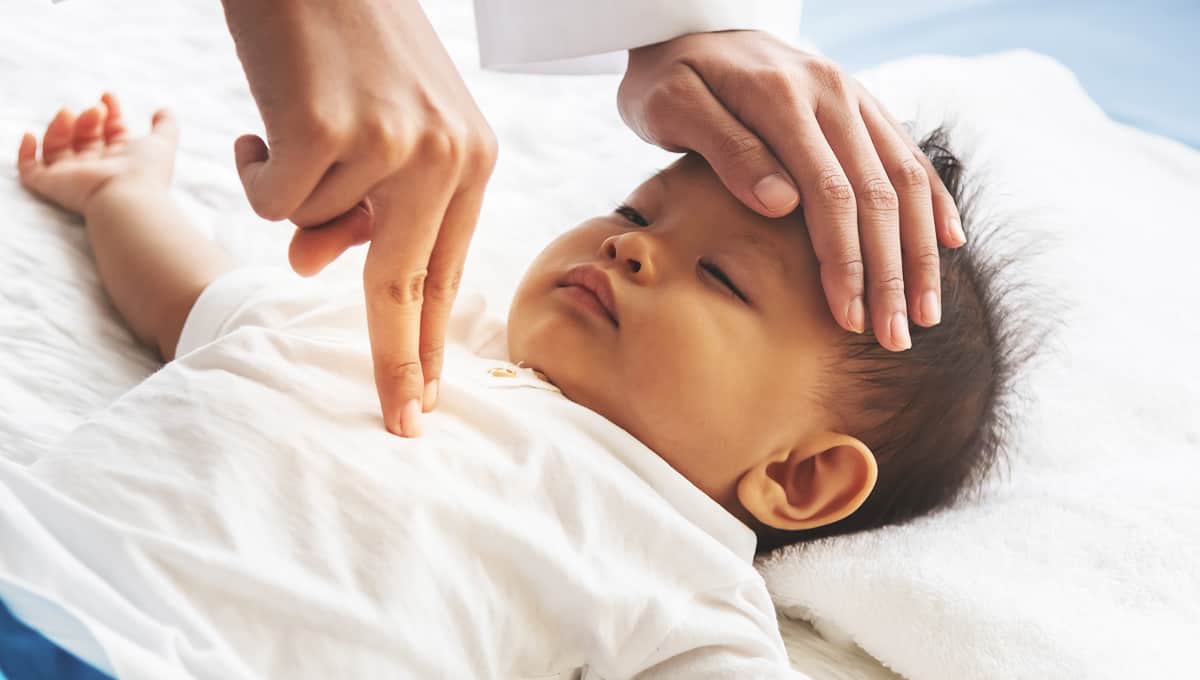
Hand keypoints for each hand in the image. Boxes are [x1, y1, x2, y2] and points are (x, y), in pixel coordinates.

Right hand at [17, 92, 177, 214]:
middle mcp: (96, 168)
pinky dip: (25, 152)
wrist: (126, 197)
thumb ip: (165, 125)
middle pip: (83, 136)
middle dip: (88, 118)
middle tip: (97, 110)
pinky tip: (30, 135)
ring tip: (69, 113)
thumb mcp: (162, 142)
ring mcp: (72, 177)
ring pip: (56, 147)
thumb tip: (165, 108)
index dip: (109, 112)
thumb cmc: (145, 172)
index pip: (109, 131)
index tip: (108, 96)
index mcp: (120, 159)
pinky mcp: (52, 185)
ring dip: (59, 127)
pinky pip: (30, 170)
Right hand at [221, 0, 497, 435]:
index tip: (430, 399)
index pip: (448, 268)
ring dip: (289, 188)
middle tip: (404, 426)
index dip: (434, 339)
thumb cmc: (347, 38)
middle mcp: (445, 155)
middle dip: (400, 363)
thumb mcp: (375, 126)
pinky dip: (253, 165)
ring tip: (299, 118)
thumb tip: (312, 266)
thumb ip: (361, 203)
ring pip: (311, 228)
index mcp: (471, 157)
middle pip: (407, 286)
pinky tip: (268, 116)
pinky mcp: (331, 132)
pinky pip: (271, 200)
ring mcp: (391, 145)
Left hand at [619, 31, 965, 350]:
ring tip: (924, 314)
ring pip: (905, 180)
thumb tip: (781, 203)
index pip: (830, 193)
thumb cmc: (668, 76)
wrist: (686, 22)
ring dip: (918, 252)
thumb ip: (728, 150)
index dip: (845, 261)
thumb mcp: (674, 107)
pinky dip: (933, 202)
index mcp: (784, 99)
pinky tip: (949, 245)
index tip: (848, 317)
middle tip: (893, 339)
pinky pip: (908, 154)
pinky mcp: (859, 105)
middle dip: (889, 274)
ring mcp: (852, 97)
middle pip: (878, 195)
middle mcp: (832, 93)